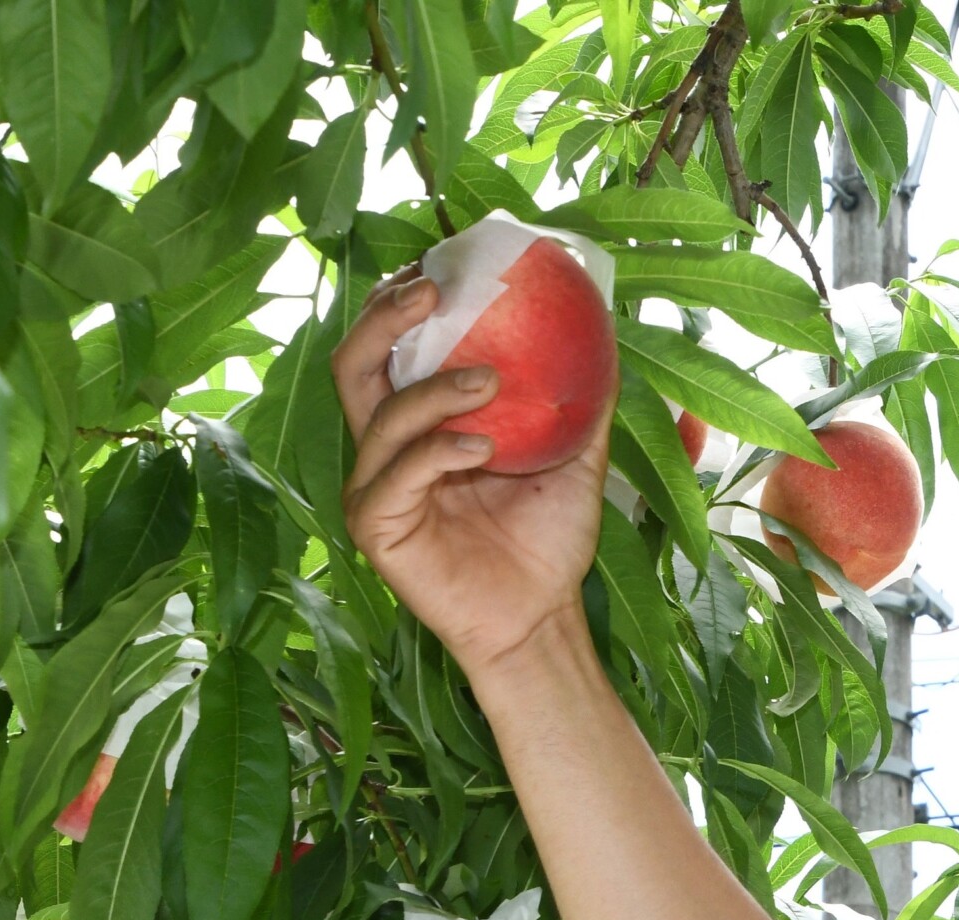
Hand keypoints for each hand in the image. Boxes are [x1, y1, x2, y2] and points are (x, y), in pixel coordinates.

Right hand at [331, 266, 608, 674]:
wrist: (542, 615)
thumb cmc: (547, 540)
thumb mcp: (574, 457)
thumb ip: (580, 399)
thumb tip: (604, 330)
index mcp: (419, 423)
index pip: (391, 347)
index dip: (403, 301)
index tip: (444, 264)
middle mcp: (386, 447)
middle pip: (354, 362)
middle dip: (386, 317)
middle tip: (434, 290)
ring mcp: (374, 486)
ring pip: (379, 412)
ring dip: (434, 387)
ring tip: (491, 382)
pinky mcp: (376, 526)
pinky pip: (396, 473)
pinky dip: (437, 451)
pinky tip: (482, 449)